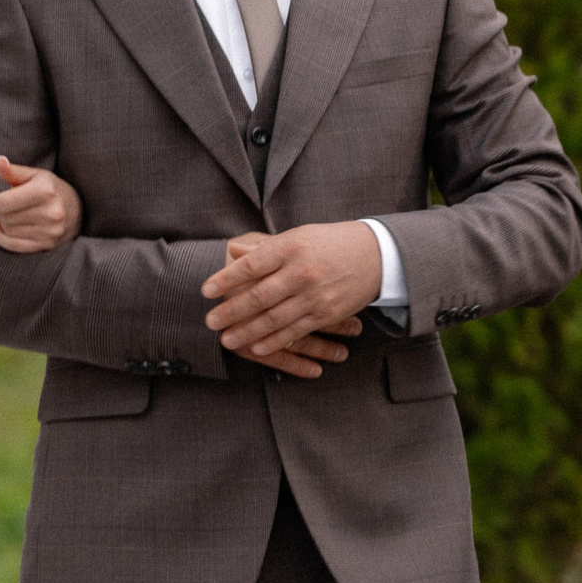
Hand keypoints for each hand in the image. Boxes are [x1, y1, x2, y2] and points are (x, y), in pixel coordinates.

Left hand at [0, 155, 81, 253]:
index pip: (7, 201)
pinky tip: (0, 230)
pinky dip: (2, 238)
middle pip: (6, 217)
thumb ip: (13, 171)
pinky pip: (15, 246)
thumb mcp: (34, 176)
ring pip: (9, 231)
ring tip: (0, 218)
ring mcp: (50, 231)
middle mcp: (51, 212)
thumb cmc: (49, 189)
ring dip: (0, 225)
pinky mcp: (48, 245)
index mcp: (45, 191)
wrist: (77, 210)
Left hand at [202, 224, 382, 368]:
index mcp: (291, 246)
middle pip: (258, 295)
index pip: (251, 265)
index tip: (205, 290)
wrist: (376, 254)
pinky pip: (296, 331)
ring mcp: (315, 295)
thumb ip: (264, 248)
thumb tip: (231, 252)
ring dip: (247, 331)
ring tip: (227, 339)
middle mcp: (301, 271)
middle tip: (209, 321)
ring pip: (274, 318)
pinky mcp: (326, 313)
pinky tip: (256, 347)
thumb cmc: (329, 242)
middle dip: (231, 310)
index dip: (226, 278)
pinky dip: (274, 341)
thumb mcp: (298, 236)